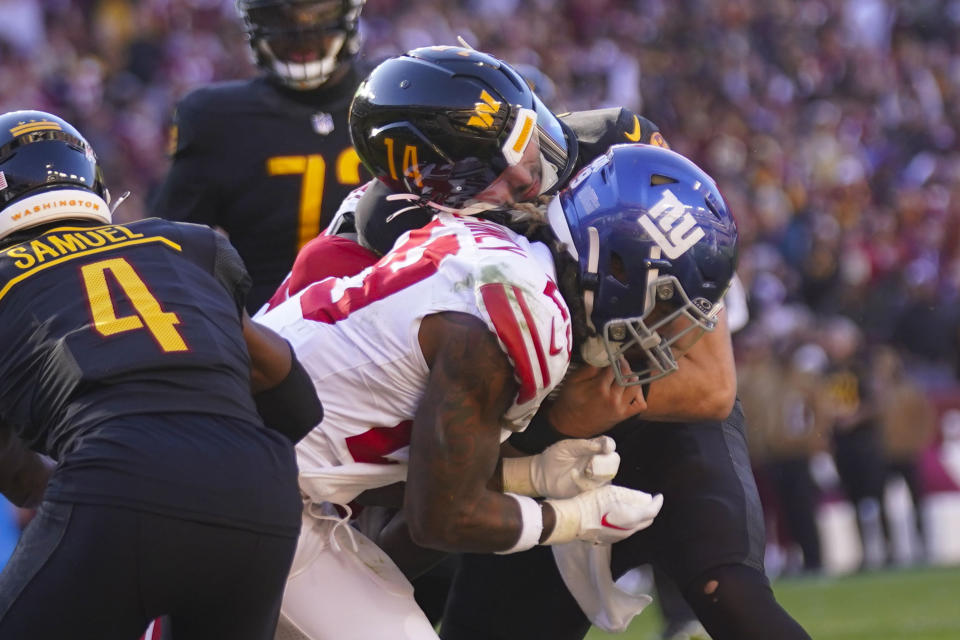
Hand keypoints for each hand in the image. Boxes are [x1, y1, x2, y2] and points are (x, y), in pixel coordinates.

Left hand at [529, 436, 619, 497]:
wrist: (542, 474)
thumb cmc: (554, 456)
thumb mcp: (567, 447)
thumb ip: (584, 445)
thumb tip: (602, 445)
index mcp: (593, 448)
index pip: (609, 445)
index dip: (609, 446)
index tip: (606, 448)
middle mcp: (597, 462)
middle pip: (613, 461)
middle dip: (606, 462)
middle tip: (592, 463)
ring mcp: (594, 477)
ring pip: (607, 476)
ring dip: (597, 474)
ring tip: (584, 471)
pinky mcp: (589, 490)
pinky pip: (595, 488)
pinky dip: (585, 483)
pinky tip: (574, 477)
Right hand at [544, 485, 662, 544]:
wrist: (574, 520)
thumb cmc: (592, 504)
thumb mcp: (612, 493)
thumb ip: (631, 496)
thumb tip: (645, 499)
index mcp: (632, 518)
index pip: (652, 511)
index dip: (657, 503)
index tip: (659, 496)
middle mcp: (629, 531)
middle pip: (646, 521)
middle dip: (650, 510)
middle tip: (648, 501)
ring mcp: (620, 537)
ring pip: (636, 527)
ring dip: (638, 517)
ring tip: (633, 506)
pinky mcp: (610, 540)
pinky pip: (625, 531)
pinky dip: (628, 522)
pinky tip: (620, 515)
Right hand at [547, 362, 646, 437]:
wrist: (570, 425)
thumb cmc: (570, 402)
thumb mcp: (572, 381)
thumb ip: (588, 369)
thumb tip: (602, 357)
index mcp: (599, 388)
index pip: (613, 367)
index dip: (613, 359)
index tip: (611, 356)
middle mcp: (612, 398)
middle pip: (626, 374)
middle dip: (623, 366)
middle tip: (618, 363)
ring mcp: (620, 407)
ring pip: (636, 386)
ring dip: (631, 378)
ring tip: (623, 375)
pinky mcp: (623, 415)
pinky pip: (640, 404)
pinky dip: (639, 396)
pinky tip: (630, 390)